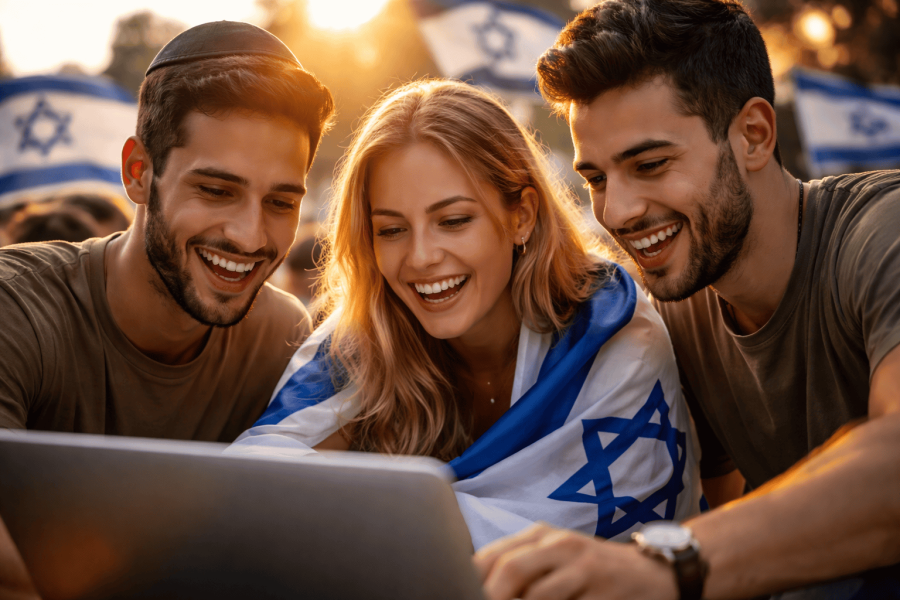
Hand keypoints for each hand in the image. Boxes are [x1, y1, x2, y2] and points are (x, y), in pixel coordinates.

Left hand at [474, 523, 677, 599]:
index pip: (492, 556)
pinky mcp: (603, 594)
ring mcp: (583, 570)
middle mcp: (560, 546)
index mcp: (540, 536)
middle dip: (491, 596)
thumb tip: (474, 586)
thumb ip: (519, 569)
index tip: (457, 594)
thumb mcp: (554, 559)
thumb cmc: (591, 570)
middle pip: (511, 570)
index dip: (470, 581)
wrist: (652, 572)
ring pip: (539, 594)